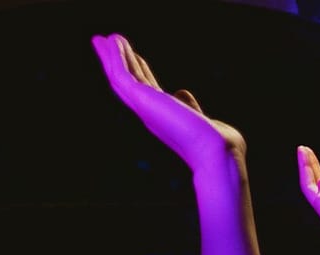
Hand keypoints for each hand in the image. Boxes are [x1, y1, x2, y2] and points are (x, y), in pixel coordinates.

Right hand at [92, 35, 243, 172]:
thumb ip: (189, 105)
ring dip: (111, 56)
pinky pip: (121, 74)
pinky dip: (115, 57)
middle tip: (107, 41)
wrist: (216, 152)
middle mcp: (149, 112)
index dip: (137, 70)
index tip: (133, 55)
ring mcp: (143, 106)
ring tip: (102, 38)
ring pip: (119, 77)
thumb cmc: (217, 143)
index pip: (145, 88)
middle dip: (117, 62)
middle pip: (127, 82)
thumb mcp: (200, 118)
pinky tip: (112, 41)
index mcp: (162, 116)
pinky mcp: (141, 99)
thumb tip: (182, 93)